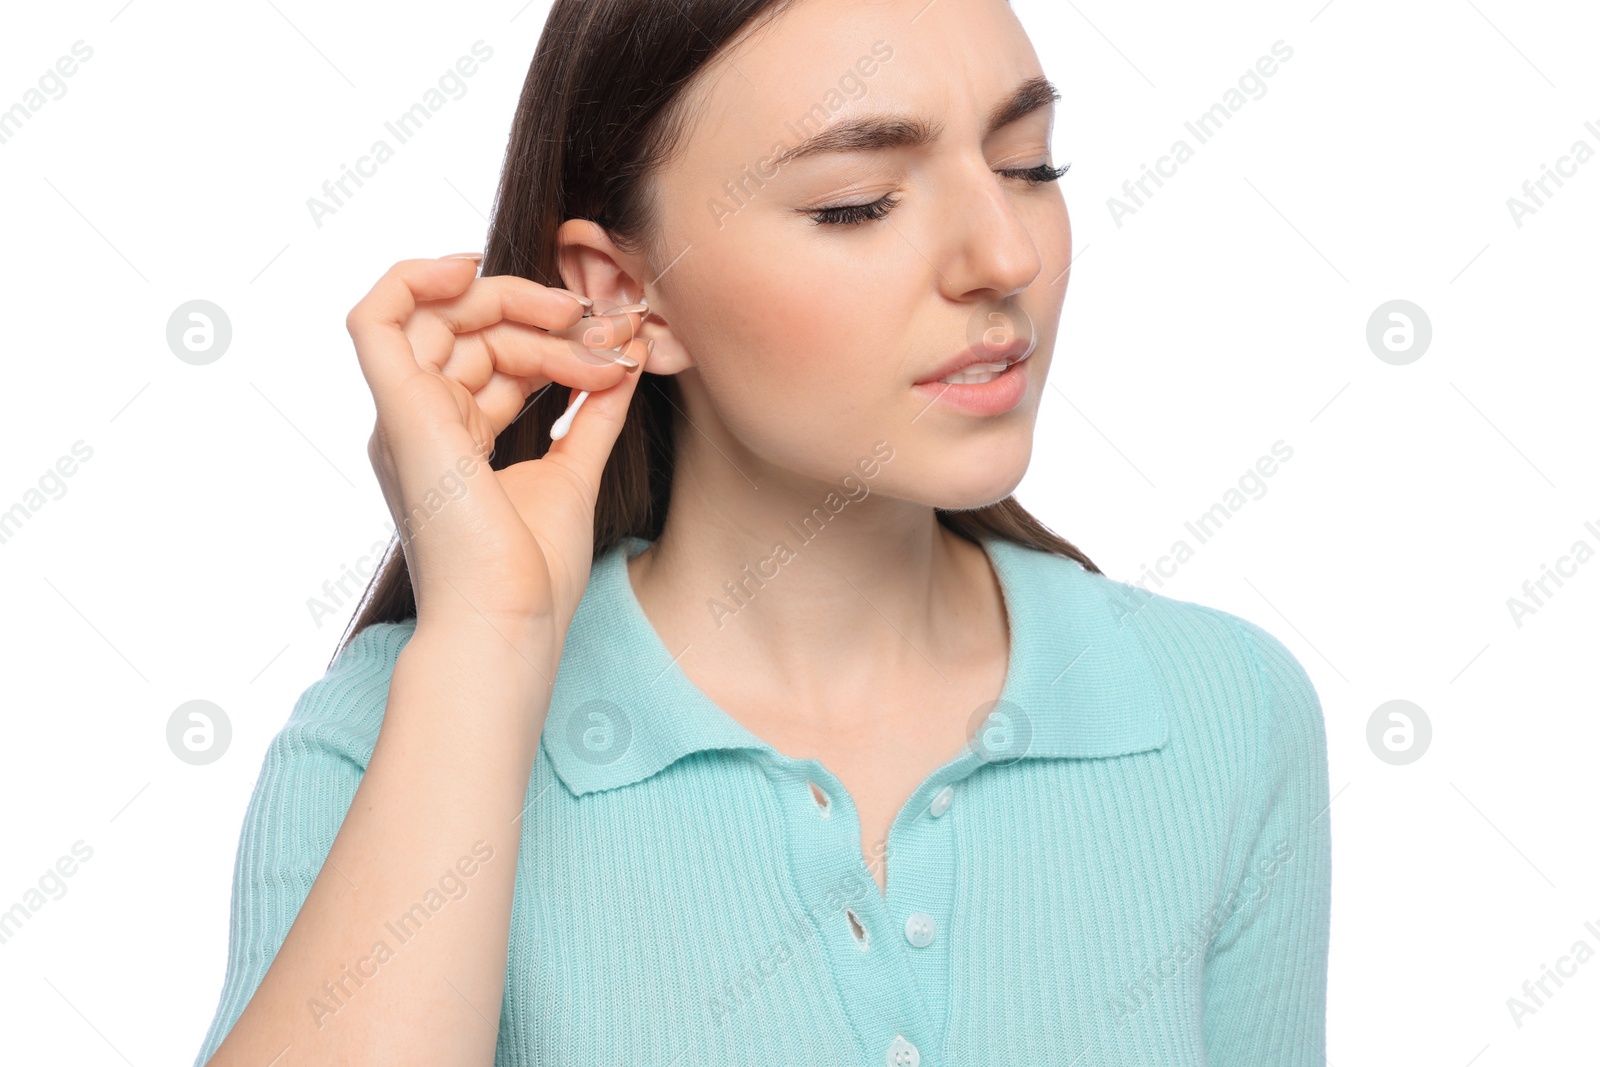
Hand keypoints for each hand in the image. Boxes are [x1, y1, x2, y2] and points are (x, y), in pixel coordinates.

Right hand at [346, 254, 648, 636]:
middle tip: (602, 328)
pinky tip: (470, 267)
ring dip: (514, 304)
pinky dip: (413, 278)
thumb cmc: (532, 573)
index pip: (494, 360)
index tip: (614, 346)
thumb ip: (591, 416)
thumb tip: (623, 366)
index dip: (551, 340)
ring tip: (577, 320)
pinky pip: (376, 318)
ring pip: (442, 318)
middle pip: (471, 333)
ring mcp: (404, 418)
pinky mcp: (398, 412)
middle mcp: (419, 425)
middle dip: (540, 317)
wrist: (510, 619)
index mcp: (452, 442)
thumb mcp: (572, 473)